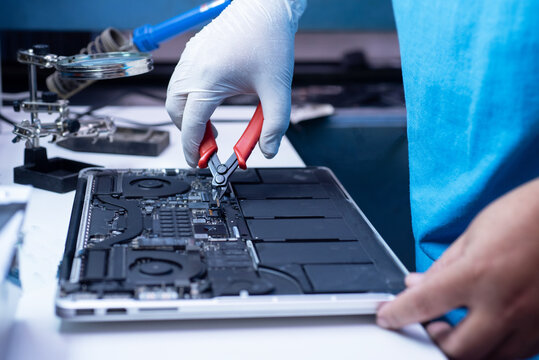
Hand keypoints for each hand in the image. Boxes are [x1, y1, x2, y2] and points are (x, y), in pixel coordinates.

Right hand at [166, 0, 305, 166]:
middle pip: (176, 112)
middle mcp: (192, 69)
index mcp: (208, 80)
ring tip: (211, 127)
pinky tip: (210, 102)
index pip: (191, 125)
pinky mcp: (192, 52)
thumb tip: (268, 150)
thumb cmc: (269, 42)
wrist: (264, 8)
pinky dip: (188, 99)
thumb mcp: (278, 90)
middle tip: (209, 146)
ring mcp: (189, 58)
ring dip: (187, 116)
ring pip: (175, 97)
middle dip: (188, 133)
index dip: (193, 148)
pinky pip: (180, 82)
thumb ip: (275, 125)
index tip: (200, 162)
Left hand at [377, 178, 538, 358]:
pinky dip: (492, 348)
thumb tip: (416, 286)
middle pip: (456, 350)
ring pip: (486, 359)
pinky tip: (485, 329)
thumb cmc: (524, 217)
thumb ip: (442, 267)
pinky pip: (513, 354)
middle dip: (432, 342)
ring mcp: (530, 322)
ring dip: (464, 349)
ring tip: (455, 328)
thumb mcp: (472, 235)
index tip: (387, 318)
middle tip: (427, 324)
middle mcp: (504, 305)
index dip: (397, 314)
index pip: (423, 305)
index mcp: (478, 274)